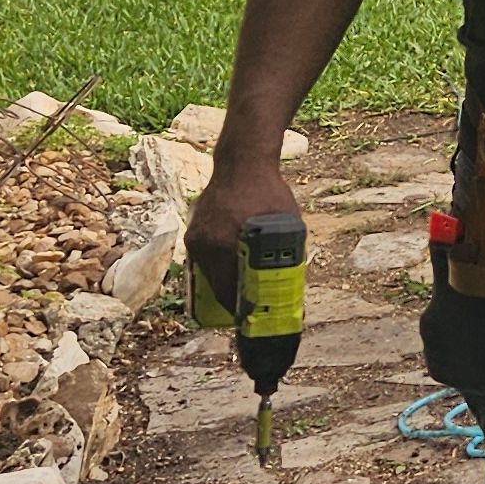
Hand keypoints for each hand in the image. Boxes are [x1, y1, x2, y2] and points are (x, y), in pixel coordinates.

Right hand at [187, 152, 304, 316]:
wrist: (241, 165)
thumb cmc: (269, 193)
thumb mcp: (287, 224)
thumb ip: (285, 253)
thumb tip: (291, 283)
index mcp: (225, 243)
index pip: (227, 290)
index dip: (239, 309)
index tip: (250, 318)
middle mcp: (205, 243)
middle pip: (215, 286)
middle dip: (231, 300)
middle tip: (248, 310)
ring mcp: (195, 238)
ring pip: (208, 274)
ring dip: (223, 284)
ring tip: (241, 292)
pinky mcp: (192, 232)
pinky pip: (204, 259)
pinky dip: (217, 267)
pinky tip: (232, 270)